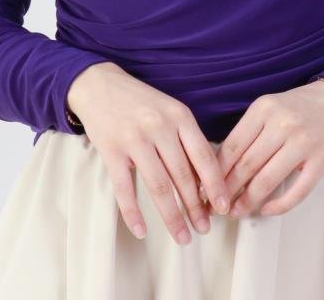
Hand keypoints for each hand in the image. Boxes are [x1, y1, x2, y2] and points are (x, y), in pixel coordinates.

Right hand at [66, 63, 230, 243]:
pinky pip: (124, 188)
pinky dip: (133, 213)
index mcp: (179, 116)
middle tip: (204, 229)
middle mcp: (159, 126)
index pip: (204, 156)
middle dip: (195, 208)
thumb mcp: (170, 111)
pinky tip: (141, 231)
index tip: (223, 208)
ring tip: (182, 237)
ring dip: (172, 216)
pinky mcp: (111, 150)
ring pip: (158, 186)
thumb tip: (206, 182)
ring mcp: (134, 138)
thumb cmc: (142, 103)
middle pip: (182, 176)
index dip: (215, 185)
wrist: (100, 85)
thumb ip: (187, 141)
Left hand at [200, 81, 323, 218]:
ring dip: (248, 201)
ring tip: (237, 212)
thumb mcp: (268, 109)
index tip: (205, 188)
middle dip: (228, 190)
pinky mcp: (321, 161)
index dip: (216, 172)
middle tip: (216, 207)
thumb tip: (218, 167)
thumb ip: (247, 133)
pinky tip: (266, 210)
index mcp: (264, 109)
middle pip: (247, 165)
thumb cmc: (296, 108)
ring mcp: (303, 143)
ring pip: (267, 180)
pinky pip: (297, 191)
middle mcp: (282, 124)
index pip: (232, 146)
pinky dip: (278, 205)